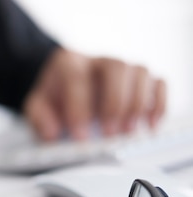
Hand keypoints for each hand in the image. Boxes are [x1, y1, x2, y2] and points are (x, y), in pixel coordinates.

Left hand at [23, 48, 166, 140]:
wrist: (63, 82)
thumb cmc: (55, 95)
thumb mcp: (37, 105)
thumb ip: (40, 118)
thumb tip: (52, 132)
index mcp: (69, 63)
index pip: (77, 76)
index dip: (80, 107)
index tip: (81, 136)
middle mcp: (99, 60)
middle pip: (117, 68)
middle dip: (115, 103)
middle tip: (108, 133)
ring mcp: (122, 67)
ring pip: (140, 72)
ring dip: (138, 104)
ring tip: (127, 131)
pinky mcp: (139, 79)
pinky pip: (158, 83)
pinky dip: (158, 104)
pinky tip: (149, 125)